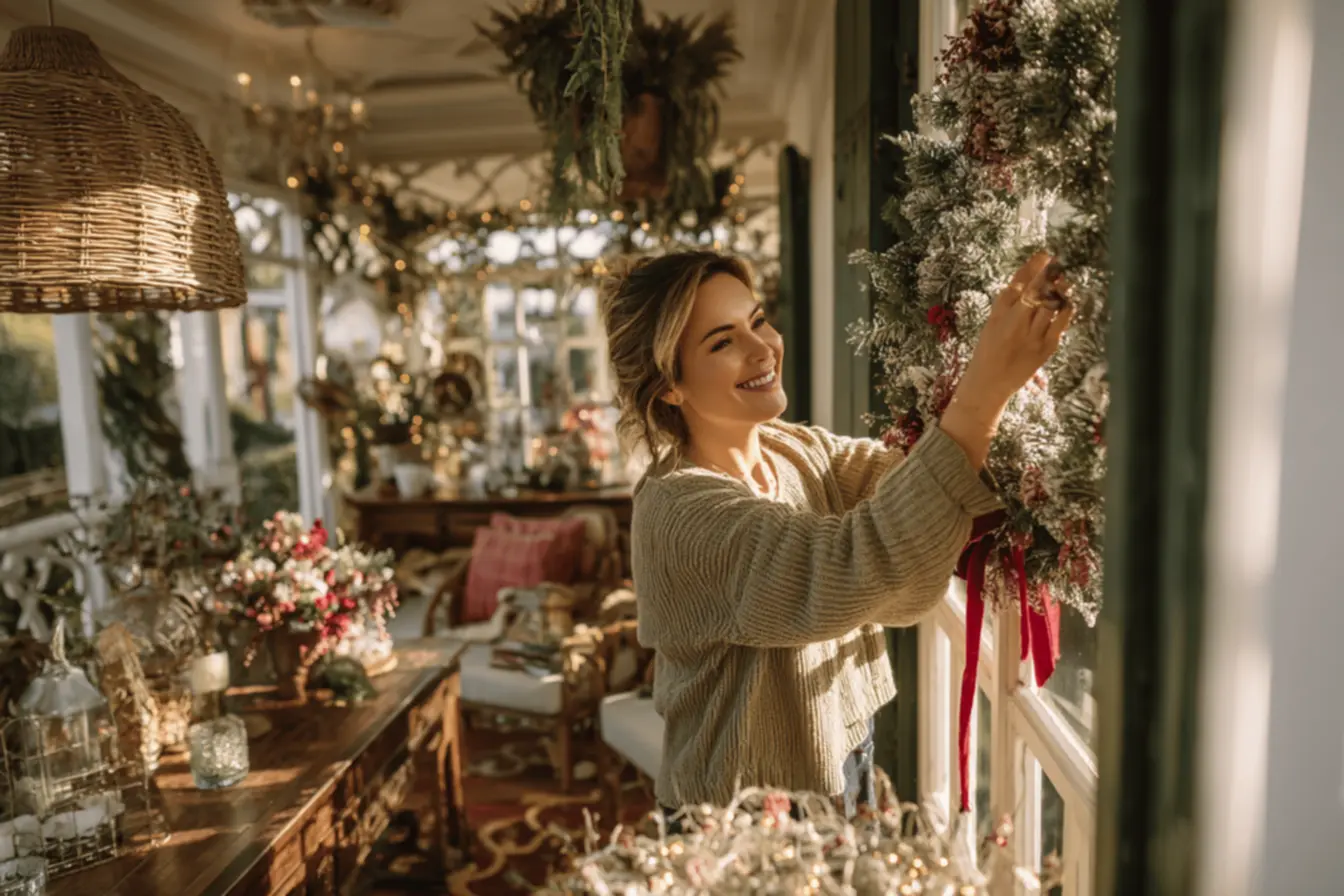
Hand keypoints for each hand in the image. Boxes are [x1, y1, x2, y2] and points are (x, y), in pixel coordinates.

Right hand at [939, 253, 1073, 467]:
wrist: (989, 382)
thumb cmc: (989, 350)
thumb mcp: (992, 322)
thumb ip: (1008, 303)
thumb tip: (1030, 279)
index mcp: (999, 313)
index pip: (1018, 284)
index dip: (1033, 267)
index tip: (1045, 255)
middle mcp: (1015, 322)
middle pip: (1037, 291)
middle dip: (1050, 275)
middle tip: (1058, 264)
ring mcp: (1032, 335)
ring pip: (1051, 305)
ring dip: (1060, 290)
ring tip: (1064, 280)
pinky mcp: (1045, 347)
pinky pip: (1060, 323)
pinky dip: (1066, 310)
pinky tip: (1067, 302)